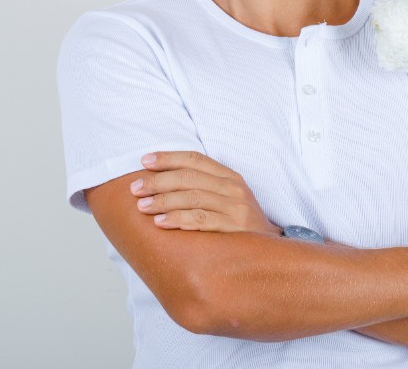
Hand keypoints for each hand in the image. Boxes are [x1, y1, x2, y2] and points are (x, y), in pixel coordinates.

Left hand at [129, 151, 280, 234]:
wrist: (271, 249)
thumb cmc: (239, 224)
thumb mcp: (226, 198)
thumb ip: (202, 187)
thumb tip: (160, 181)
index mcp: (229, 176)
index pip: (195, 159)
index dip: (168, 158)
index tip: (144, 161)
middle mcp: (233, 188)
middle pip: (189, 177)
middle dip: (158, 181)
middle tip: (136, 188)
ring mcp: (235, 207)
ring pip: (192, 197)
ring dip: (163, 200)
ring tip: (142, 206)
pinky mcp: (235, 228)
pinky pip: (200, 220)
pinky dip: (177, 219)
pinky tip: (160, 222)